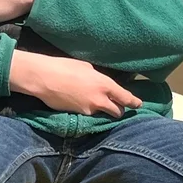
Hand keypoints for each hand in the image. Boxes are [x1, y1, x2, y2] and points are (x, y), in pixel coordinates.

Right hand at [9, 50, 141, 117]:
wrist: (44, 78)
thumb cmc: (64, 67)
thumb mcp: (86, 67)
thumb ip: (97, 77)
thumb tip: (99, 82)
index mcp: (105, 84)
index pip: (125, 97)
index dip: (133, 102)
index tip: (138, 105)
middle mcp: (100, 99)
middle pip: (117, 111)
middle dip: (118, 110)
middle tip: (116, 107)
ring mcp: (89, 109)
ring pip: (102, 114)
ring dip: (101, 111)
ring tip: (93, 103)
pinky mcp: (78, 115)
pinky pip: (88, 115)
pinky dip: (87, 111)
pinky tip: (79, 103)